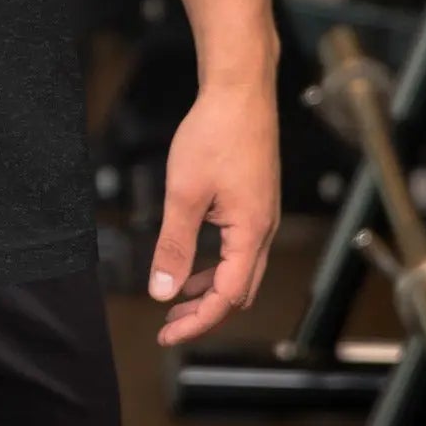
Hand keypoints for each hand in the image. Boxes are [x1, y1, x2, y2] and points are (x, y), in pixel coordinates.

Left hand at [148, 75, 279, 345]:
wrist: (240, 91)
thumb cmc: (215, 134)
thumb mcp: (184, 193)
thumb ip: (174, 245)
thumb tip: (162, 291)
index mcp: (250, 234)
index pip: (227, 298)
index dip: (197, 321)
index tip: (166, 334)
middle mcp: (263, 230)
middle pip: (238, 291)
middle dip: (204, 313)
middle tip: (169, 324)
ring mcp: (262, 215)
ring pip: (240, 271)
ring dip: (210, 289)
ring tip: (177, 298)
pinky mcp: (255, 201)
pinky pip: (238, 248)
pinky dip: (216, 263)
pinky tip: (193, 259)